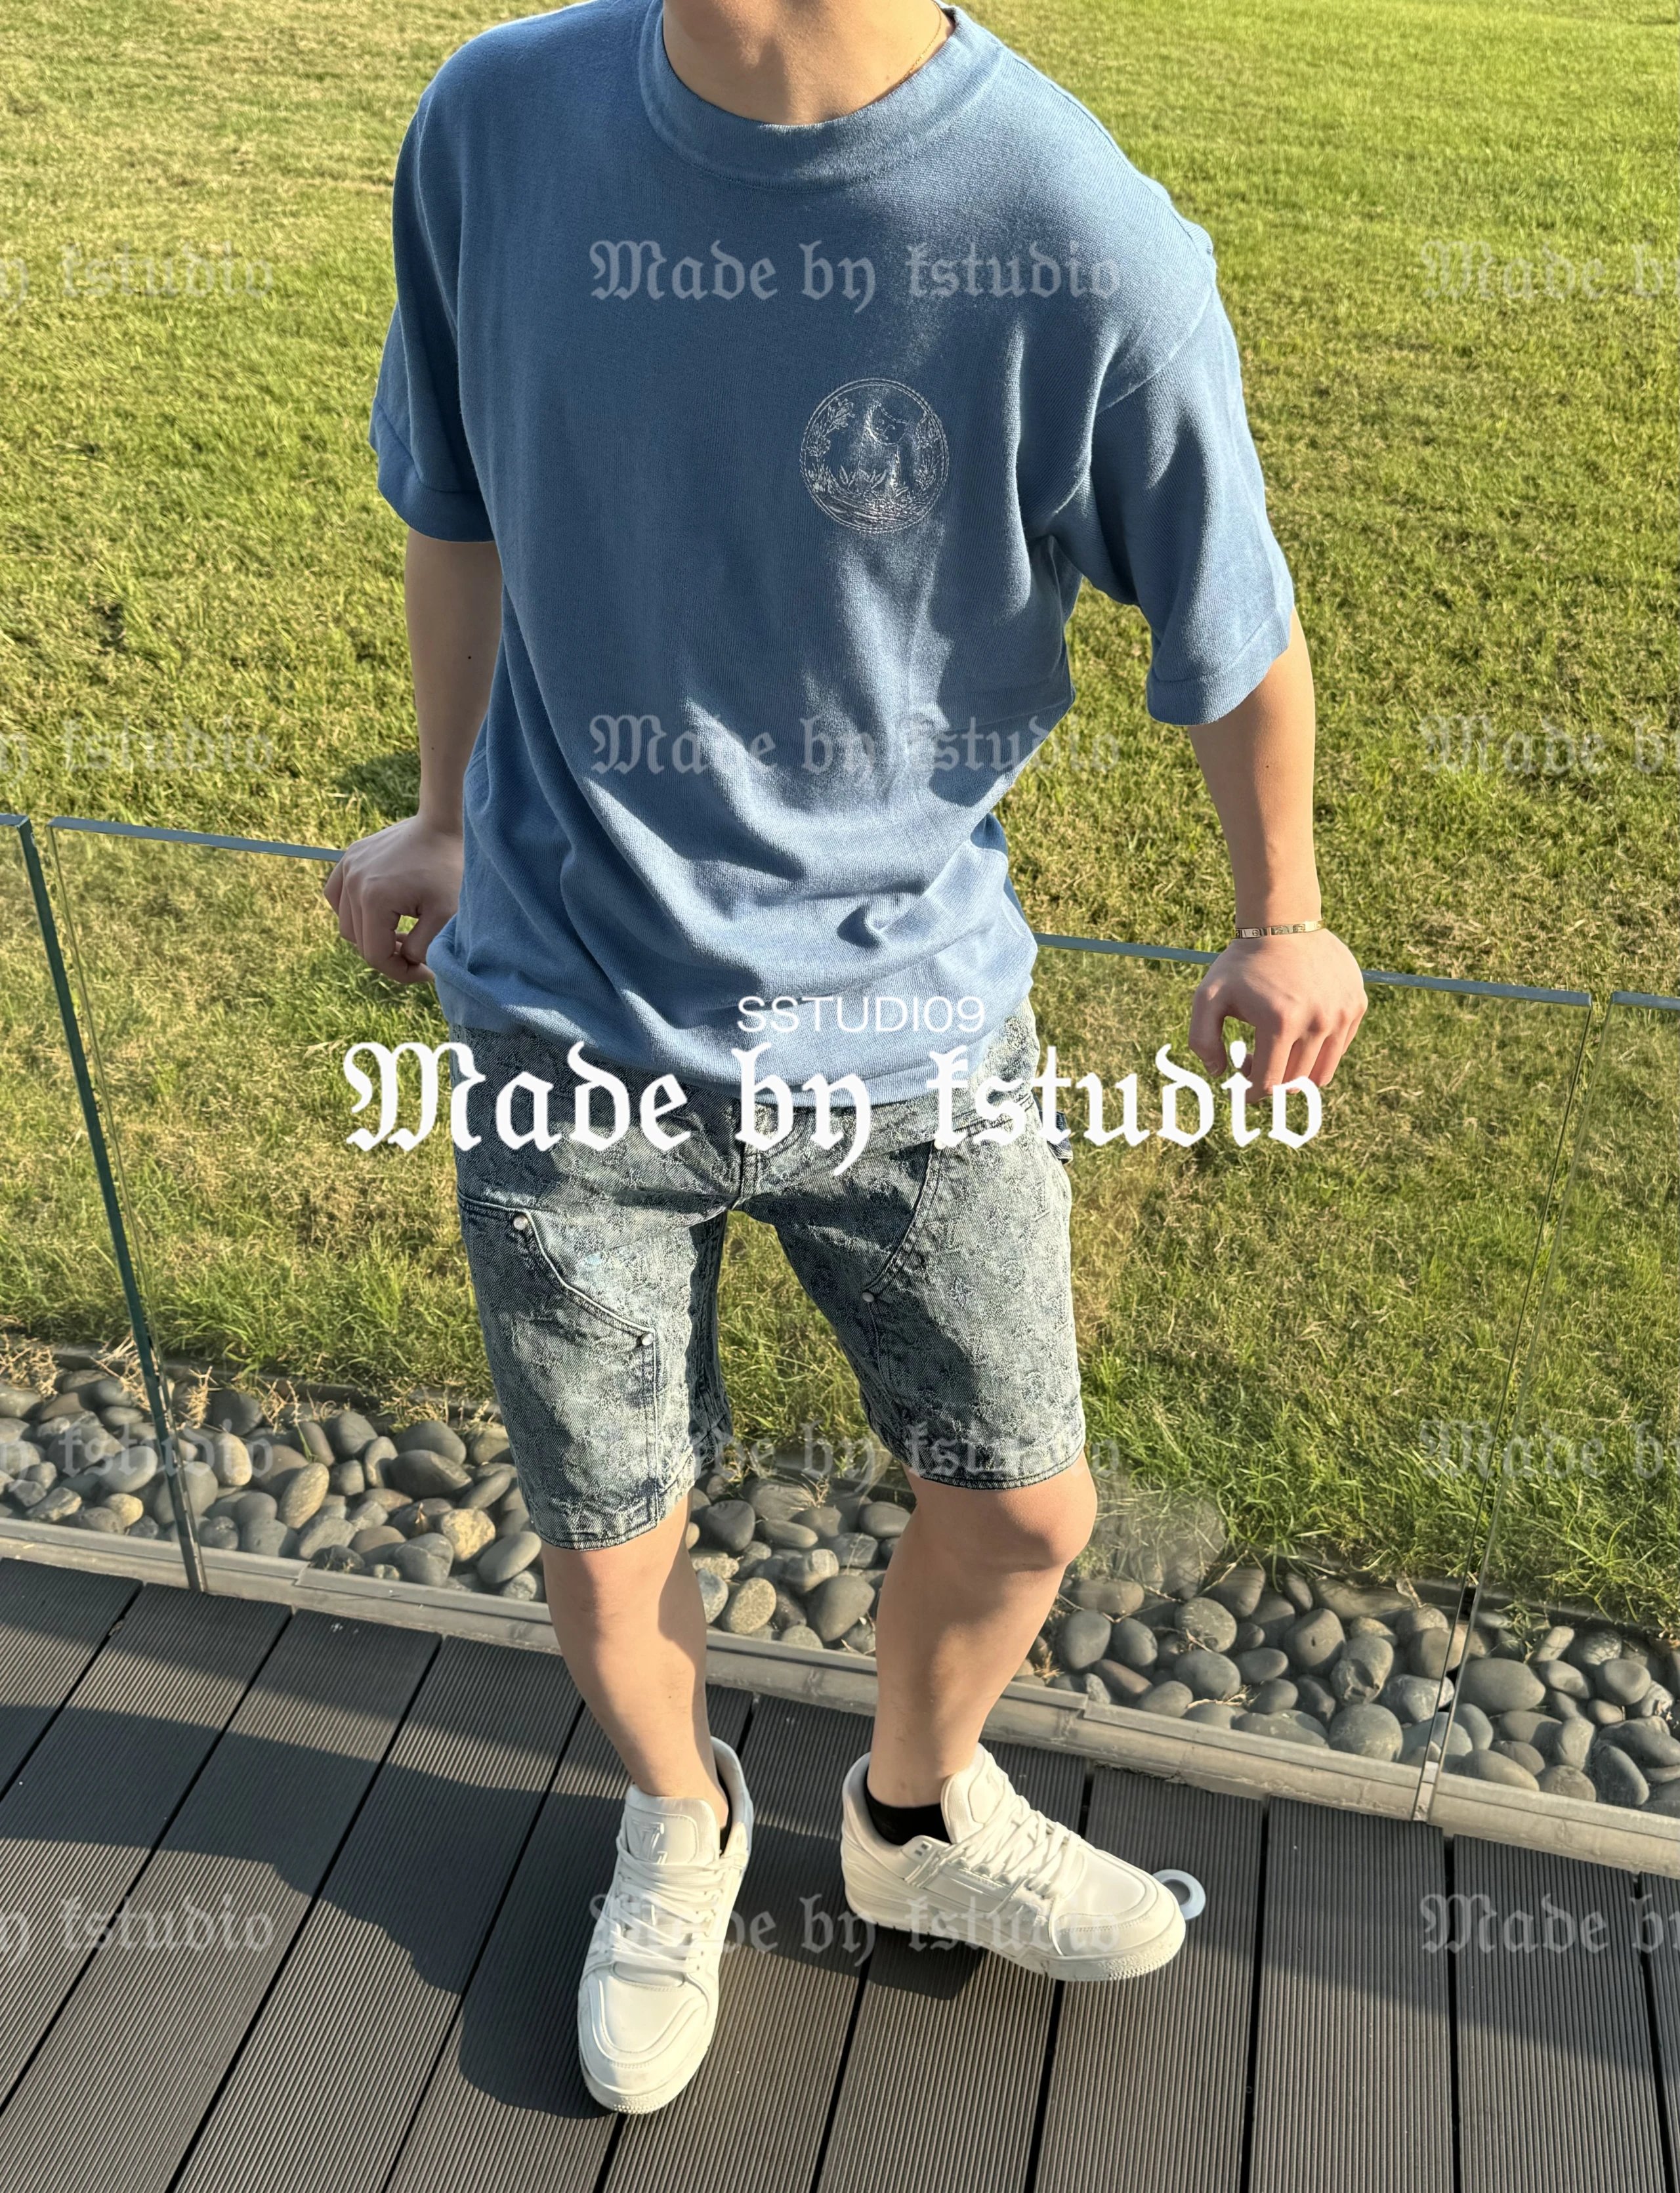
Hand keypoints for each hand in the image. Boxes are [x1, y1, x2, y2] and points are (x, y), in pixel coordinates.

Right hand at [322, 815, 463, 984]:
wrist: (445, 824)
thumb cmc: (450, 870)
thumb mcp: (446, 916)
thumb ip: (423, 948)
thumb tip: (407, 961)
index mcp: (374, 899)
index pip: (375, 956)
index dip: (401, 972)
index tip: (426, 972)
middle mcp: (353, 882)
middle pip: (360, 942)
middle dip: (389, 955)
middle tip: (418, 955)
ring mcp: (347, 867)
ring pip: (346, 922)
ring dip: (371, 935)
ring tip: (403, 934)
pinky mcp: (349, 857)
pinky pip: (338, 896)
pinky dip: (354, 911)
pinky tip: (380, 914)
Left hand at [1187, 929, 1365, 1090]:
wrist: (1284, 923)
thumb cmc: (1242, 964)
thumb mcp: (1207, 998)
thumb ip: (1202, 1040)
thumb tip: (1218, 1074)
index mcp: (1280, 1023)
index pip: (1270, 1083)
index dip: (1252, 1093)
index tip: (1242, 1089)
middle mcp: (1317, 1022)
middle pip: (1296, 1081)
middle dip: (1272, 1080)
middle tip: (1255, 1061)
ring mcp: (1341, 1014)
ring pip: (1323, 1072)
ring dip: (1298, 1072)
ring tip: (1278, 1050)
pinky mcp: (1356, 1005)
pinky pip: (1339, 1048)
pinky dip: (1319, 1051)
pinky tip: (1298, 1031)